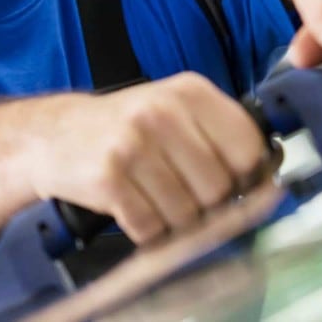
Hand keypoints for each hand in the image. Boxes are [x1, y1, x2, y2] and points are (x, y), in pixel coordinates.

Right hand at [25, 73, 270, 243]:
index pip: (248, 147)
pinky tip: (134, 206)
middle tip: (183, 193)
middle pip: (219, 187)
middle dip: (205, 203)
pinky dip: (146, 230)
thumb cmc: (126, 128)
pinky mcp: (109, 177)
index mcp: (190, 91)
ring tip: (154, 197)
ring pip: (186, 213)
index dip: (246, 176)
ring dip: (173, 220)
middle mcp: (163, 112)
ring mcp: (134, 143)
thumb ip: (219, 135)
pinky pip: (151, 227)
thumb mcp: (174, 110)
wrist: (53, 135)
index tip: (234, 184)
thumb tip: (267, 184)